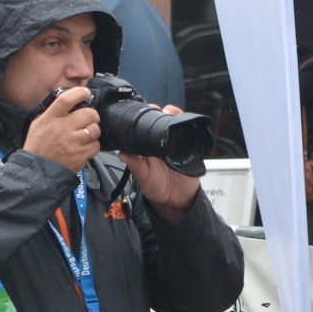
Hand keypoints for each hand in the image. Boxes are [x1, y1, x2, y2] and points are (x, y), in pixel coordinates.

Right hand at [22, 87, 101, 171]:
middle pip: (88, 113)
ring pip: (95, 129)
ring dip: (93, 131)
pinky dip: (93, 146)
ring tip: (86, 135)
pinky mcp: (80, 156)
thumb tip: (69, 103)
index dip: (79, 92)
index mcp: (50, 118)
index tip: (85, 92)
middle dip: (92, 115)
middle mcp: (62, 128)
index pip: (67, 99)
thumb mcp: (38, 124)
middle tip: (89, 119)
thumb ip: (52, 112)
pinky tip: (84, 147)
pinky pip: (95, 146)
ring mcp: (72, 143)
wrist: (37, 171)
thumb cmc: (37, 147)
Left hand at [121, 106, 199, 220]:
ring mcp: (177, 145)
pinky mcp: (189, 149)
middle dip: (162, 112)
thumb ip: (134, 166)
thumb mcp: (144, 178)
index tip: (145, 110)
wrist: (176, 201)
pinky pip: (191, 135)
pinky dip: (188, 126)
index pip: (147, 127)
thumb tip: (122, 154)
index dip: (146, 117)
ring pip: (177, 124)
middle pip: (163, 121)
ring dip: (175, 115)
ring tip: (171, 113)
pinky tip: (185, 124)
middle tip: (160, 110)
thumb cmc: (157, 189)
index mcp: (149, 148)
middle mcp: (162, 144)